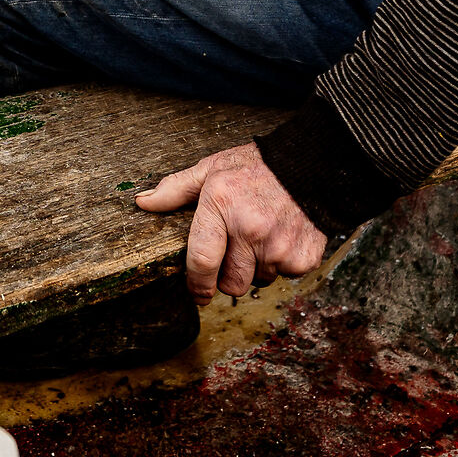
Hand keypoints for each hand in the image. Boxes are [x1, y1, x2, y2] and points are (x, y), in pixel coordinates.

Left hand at [136, 141, 329, 301]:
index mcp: (222, 207)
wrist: (313, 164)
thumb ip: (177, 189)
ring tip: (261, 237)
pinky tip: (282, 237)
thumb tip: (144, 202)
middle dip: (227, 276)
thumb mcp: (213, 168)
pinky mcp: (303, 258)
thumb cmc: (259, 166)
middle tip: (234, 253)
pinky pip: (284, 276)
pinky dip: (281, 263)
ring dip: (256, 267)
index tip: (196, 292)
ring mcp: (279, 247)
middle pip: (230, 283)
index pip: (202, 261)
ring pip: (258, 280)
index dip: (196, 284)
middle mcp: (250, 230)